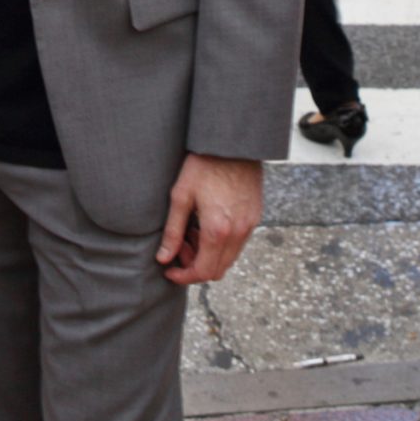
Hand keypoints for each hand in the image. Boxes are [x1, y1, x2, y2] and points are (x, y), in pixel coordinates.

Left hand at [156, 154, 261, 285]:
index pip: (203, 271)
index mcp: (217, 230)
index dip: (183, 277)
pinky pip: (238, 243)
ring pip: (229, 258)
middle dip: (195, 266)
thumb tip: (163, 258)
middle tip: (179, 248)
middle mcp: (238, 232)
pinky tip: (206, 224)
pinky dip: (221, 244)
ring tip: (191, 233)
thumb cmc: (203, 165)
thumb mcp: (181, 196)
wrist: (233, 143)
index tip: (169, 270)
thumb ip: (172, 232)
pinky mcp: (255, 216)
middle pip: (217, 270)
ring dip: (208, 255)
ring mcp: (249, 225)